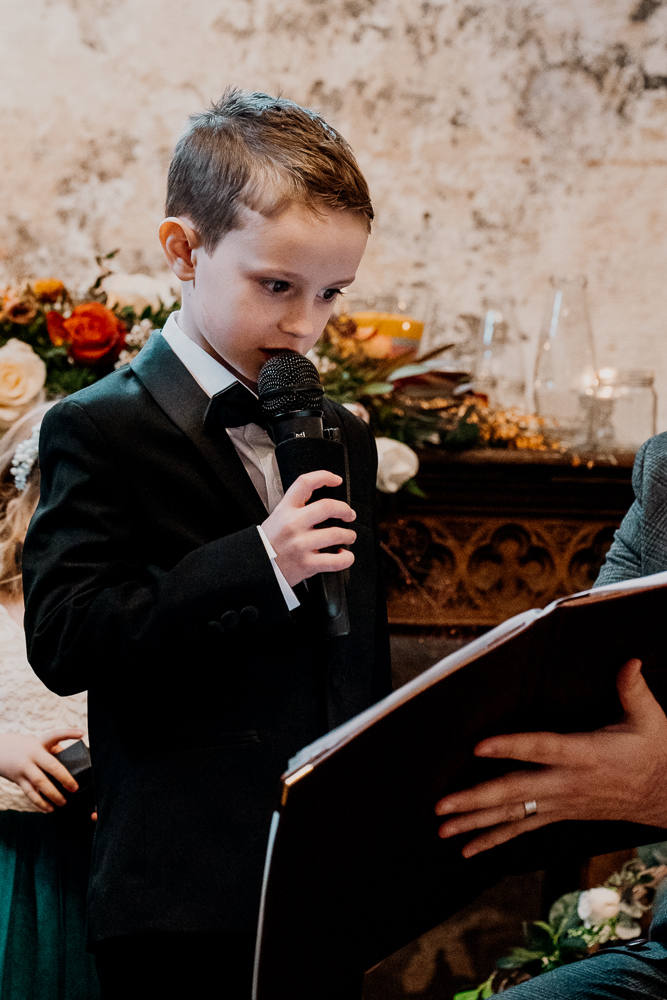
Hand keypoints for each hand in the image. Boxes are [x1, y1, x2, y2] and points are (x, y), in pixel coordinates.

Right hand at [0, 728, 83, 812]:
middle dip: (64, 778)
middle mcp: (33, 755)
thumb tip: (70, 758)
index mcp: (40, 743)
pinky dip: (40, 802)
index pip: (55, 735)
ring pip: (39, 783)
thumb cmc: (23, 747)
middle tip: (75, 788)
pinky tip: (49, 809)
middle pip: (51, 766)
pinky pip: (30, 793)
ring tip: (63, 803)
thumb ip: (53, 749)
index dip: (69, 733)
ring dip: (52, 795)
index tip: (82, 733)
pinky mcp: (18, 779)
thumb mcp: (37, 743)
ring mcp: (24, 768)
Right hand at [261, 471, 356, 586]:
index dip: (325, 477)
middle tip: (349, 514)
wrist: (256, 567)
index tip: (336, 480)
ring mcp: (300, 545)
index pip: (305, 483)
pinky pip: (336, 561)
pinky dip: (346, 558)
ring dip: (349, 535)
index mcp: (285, 509)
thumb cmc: (269, 543)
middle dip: (345, 510)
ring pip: (336, 534)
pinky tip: (345, 555)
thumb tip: (323, 504)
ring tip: (348, 536)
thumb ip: (296, 508)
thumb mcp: (277, 517)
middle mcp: (293, 524)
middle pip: (328, 507)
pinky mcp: (306, 564)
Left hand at [435, 659, 666, 856]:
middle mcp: (567, 782)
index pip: (541, 748)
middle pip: (515, 790)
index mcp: (584, 754)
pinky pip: (522, 828)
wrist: (666, 797)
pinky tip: (468, 848)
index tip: (480, 747)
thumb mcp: (649, 719)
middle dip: (476, 798)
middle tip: (443, 804)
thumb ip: (632, 690)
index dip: (511, 747)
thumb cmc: (654, 752)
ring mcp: (561, 802)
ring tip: (443, 828)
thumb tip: (631, 662)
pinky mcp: (560, 814)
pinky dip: (494, 839)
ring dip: (476, 822)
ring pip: (512, 814)